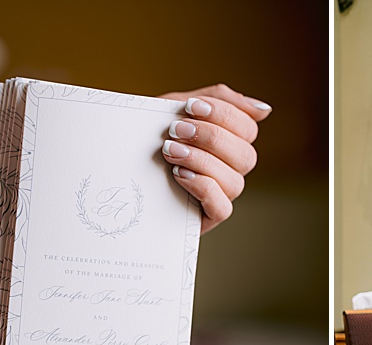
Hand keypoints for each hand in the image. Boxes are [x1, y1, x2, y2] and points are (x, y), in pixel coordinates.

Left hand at [158, 84, 272, 232]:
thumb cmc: (145, 135)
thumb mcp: (176, 108)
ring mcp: (219, 194)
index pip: (248, 128)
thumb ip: (217, 99)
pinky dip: (204, 188)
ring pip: (235, 181)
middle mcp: (229, 169)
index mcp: (227, 141)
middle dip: (211, 138)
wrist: (108, 163)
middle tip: (175, 129)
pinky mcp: (205, 217)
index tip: (191, 106)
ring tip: (170, 152)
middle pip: (245, 155)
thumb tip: (263, 109)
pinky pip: (222, 207)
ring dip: (203, 162)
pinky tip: (179, 175)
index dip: (225, 115)